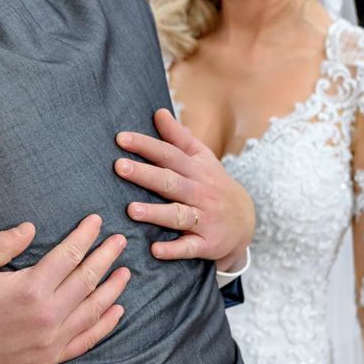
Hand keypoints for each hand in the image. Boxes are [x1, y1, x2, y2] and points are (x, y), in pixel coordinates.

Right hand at [0, 215, 129, 363]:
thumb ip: (3, 243)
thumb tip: (31, 227)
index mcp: (30, 287)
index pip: (69, 255)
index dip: (85, 236)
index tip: (97, 222)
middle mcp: (46, 314)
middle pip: (87, 279)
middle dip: (106, 256)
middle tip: (120, 241)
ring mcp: (51, 338)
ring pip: (93, 309)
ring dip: (113, 289)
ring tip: (125, 272)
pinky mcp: (50, 357)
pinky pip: (86, 340)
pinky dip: (105, 325)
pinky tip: (117, 310)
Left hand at [114, 109, 253, 273]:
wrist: (244, 221)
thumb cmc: (213, 184)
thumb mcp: (201, 158)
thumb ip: (178, 137)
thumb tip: (158, 112)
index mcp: (196, 169)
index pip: (169, 154)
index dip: (146, 146)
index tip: (121, 139)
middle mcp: (200, 192)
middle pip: (170, 182)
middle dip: (145, 174)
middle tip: (119, 167)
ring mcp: (204, 218)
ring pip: (178, 215)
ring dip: (156, 213)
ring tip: (131, 210)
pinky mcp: (206, 243)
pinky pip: (189, 247)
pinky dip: (173, 249)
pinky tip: (155, 250)